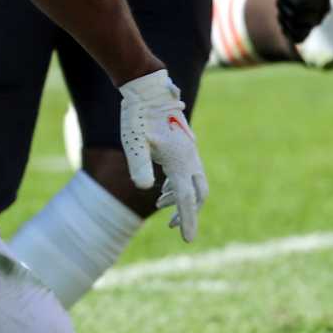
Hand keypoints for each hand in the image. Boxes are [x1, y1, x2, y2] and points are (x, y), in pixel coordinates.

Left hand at [118, 69, 206, 241]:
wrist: (148, 91)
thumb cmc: (138, 116)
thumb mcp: (134, 142)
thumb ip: (140, 165)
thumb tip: (147, 191)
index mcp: (180, 161)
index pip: (187, 199)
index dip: (188, 220)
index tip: (188, 240)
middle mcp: (190, 158)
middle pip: (198, 194)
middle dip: (188, 212)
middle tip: (174, 228)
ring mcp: (189, 153)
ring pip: (195, 184)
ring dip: (183, 200)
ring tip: (162, 207)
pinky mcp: (183, 148)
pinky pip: (188, 174)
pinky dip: (179, 187)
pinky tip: (162, 191)